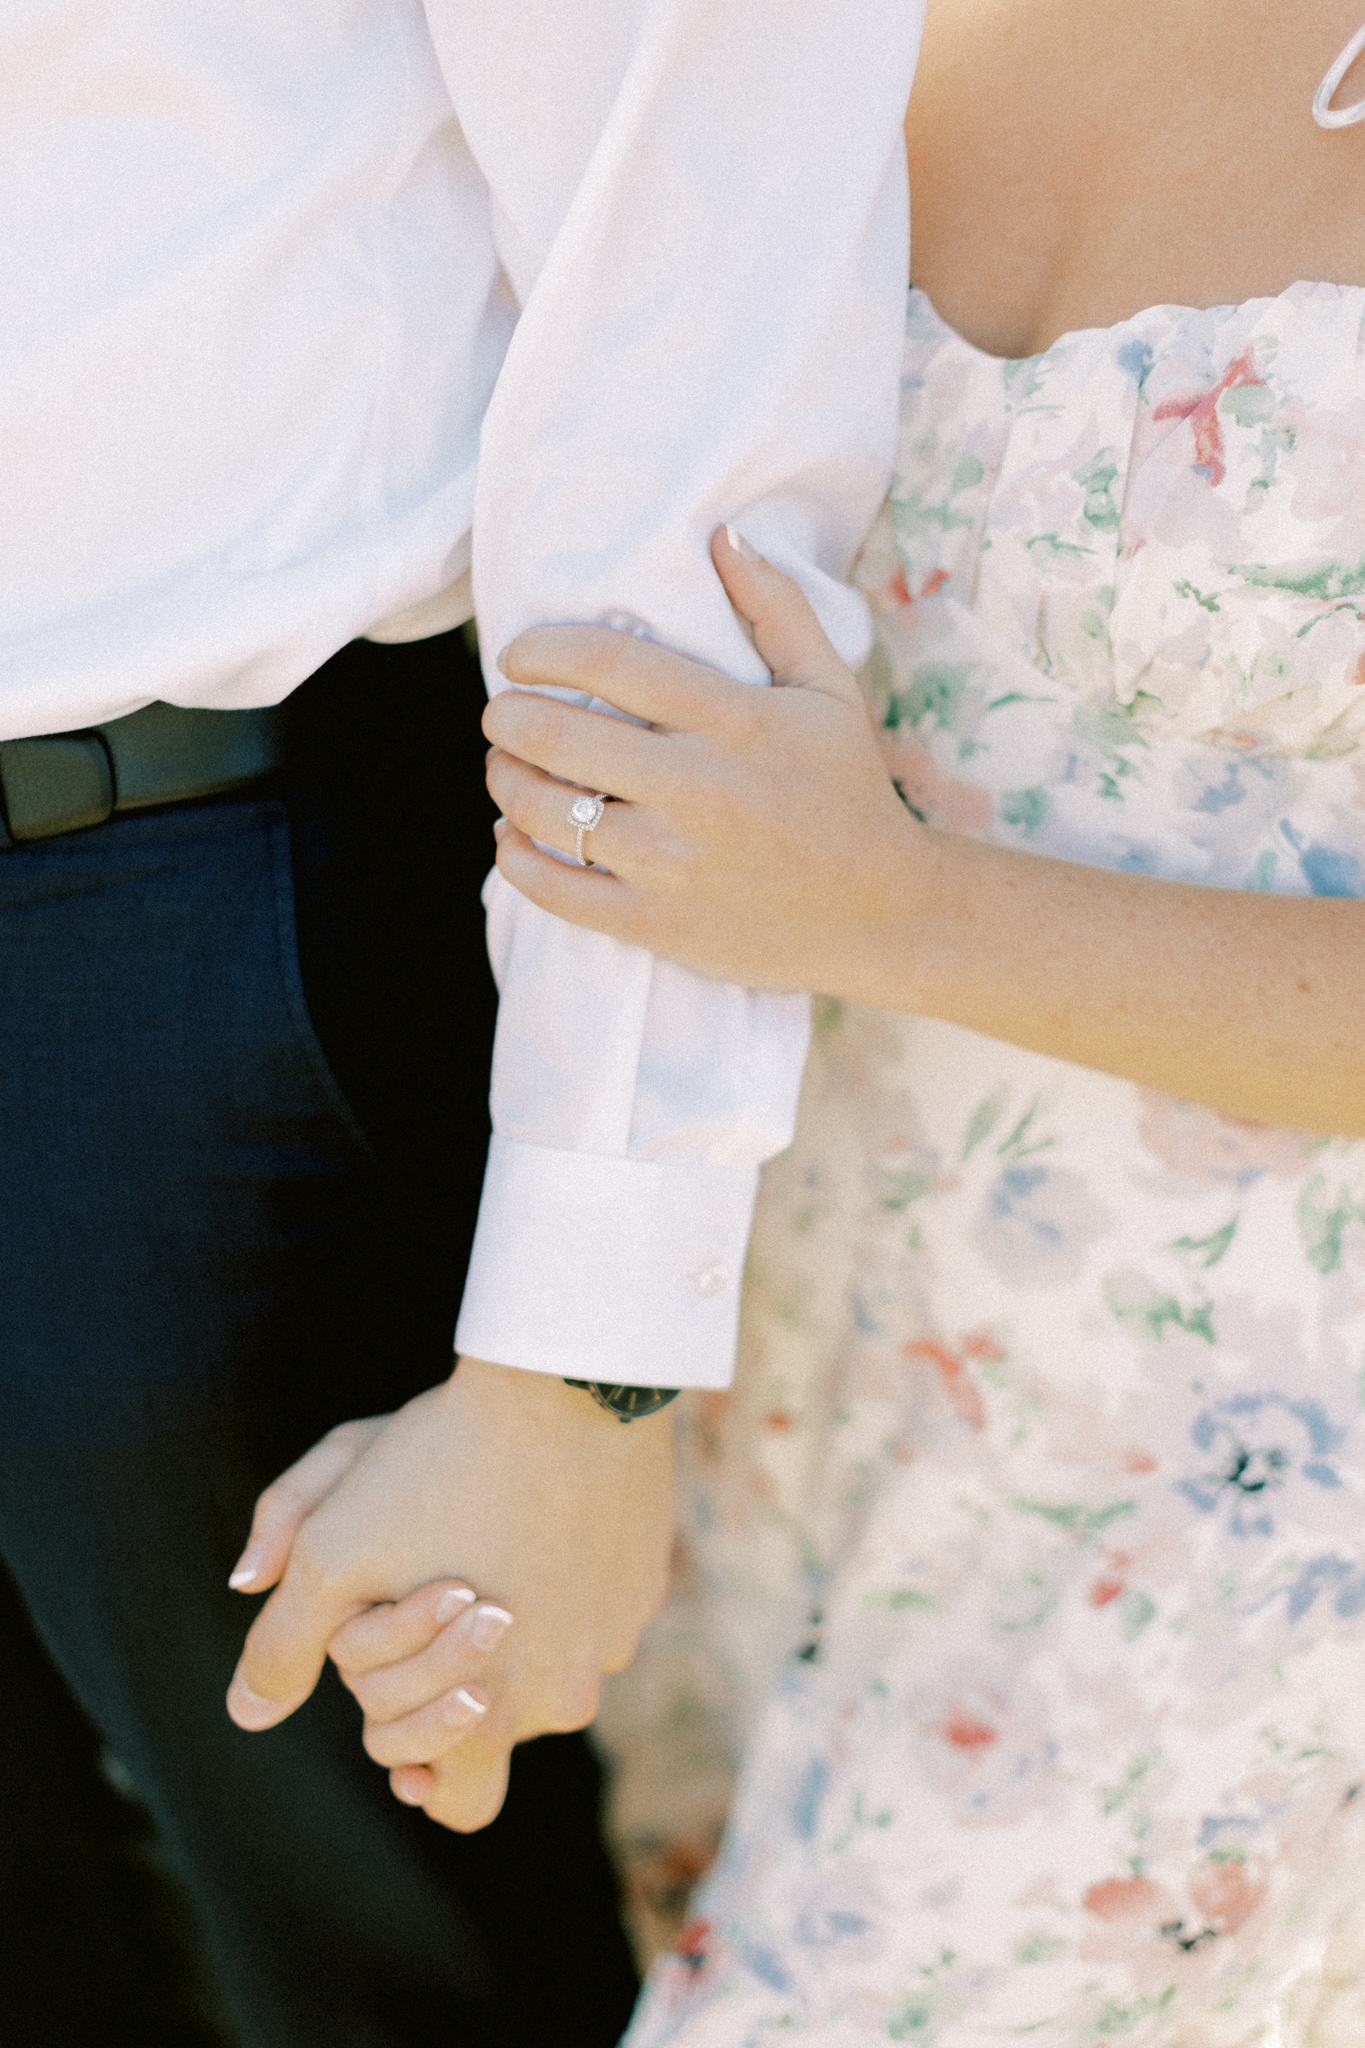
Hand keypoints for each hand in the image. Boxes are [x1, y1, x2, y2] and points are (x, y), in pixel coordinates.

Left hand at [225, 1357, 675, 1830]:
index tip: (382, 1668)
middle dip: (450, 1678)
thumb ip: (282, 1646)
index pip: (444, 1792)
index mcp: (494, 1714)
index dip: (398, 1738)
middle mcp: (569, 1696)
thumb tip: (248, 1712)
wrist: (567, 1382)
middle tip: (428, 1594)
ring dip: (509, 1623)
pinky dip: (556, 1572)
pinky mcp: (645, 1580)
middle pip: (495, 1728)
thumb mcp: (331, 1550)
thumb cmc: (440, 1466)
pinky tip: (530, 1506)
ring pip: (545, 1660)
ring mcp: (617, 1636)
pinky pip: (591, 1603)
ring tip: (476, 1535)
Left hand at [482, 525, 929, 1003]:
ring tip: (504, 768)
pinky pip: (557, 889)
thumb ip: (776, 607)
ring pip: (547, 813)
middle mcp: (696, 787)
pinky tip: (513, 836)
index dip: (544, 650)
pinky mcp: (657, 923)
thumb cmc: (848, 790)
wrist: (882, 913)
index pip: (608, 663)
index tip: (519, 656)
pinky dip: (517, 858)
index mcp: (733, 719)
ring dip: (505, 782)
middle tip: (502, 712)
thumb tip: (723, 533)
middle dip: (509, 717)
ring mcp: (672, 861)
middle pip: (559, 737)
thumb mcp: (829, 689)